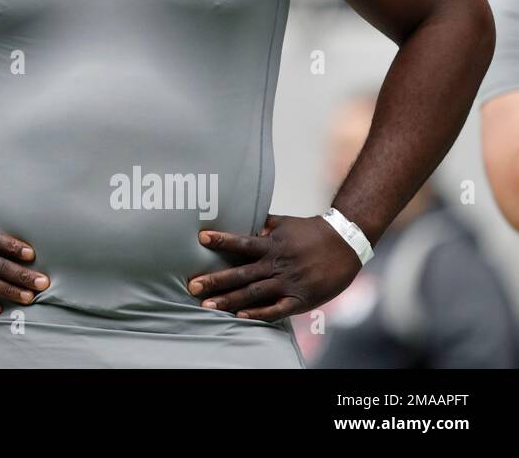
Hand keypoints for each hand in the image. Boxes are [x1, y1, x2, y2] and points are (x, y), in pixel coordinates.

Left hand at [186, 213, 361, 321]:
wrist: (346, 244)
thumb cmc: (312, 232)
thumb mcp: (284, 223)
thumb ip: (262, 225)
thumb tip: (242, 221)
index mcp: (272, 244)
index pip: (242, 242)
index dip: (222, 240)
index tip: (201, 238)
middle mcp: (277, 264)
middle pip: (241, 273)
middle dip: (215, 280)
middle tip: (192, 285)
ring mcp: (288, 282)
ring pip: (254, 293)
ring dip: (229, 300)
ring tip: (207, 305)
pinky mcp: (301, 298)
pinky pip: (277, 309)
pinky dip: (259, 313)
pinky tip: (241, 317)